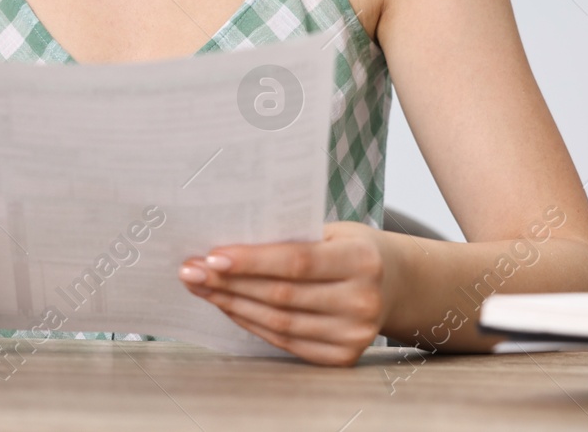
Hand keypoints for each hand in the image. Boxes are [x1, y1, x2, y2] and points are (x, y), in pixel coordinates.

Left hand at [178, 221, 392, 365]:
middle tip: (191, 270)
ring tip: (202, 287)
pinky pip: (285, 341)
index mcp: (362, 260)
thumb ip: (290, 236)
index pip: (296, 262)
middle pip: (281, 295)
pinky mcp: (342, 357)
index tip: (212, 255)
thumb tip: (227, 242)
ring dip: (232, 304)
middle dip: (229, 283)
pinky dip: (251, 323)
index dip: (251, 261)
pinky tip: (229, 306)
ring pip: (278, 322)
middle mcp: (362, 301)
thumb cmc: (352, 248)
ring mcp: (354, 335)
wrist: (395, 283)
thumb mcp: (332, 231)